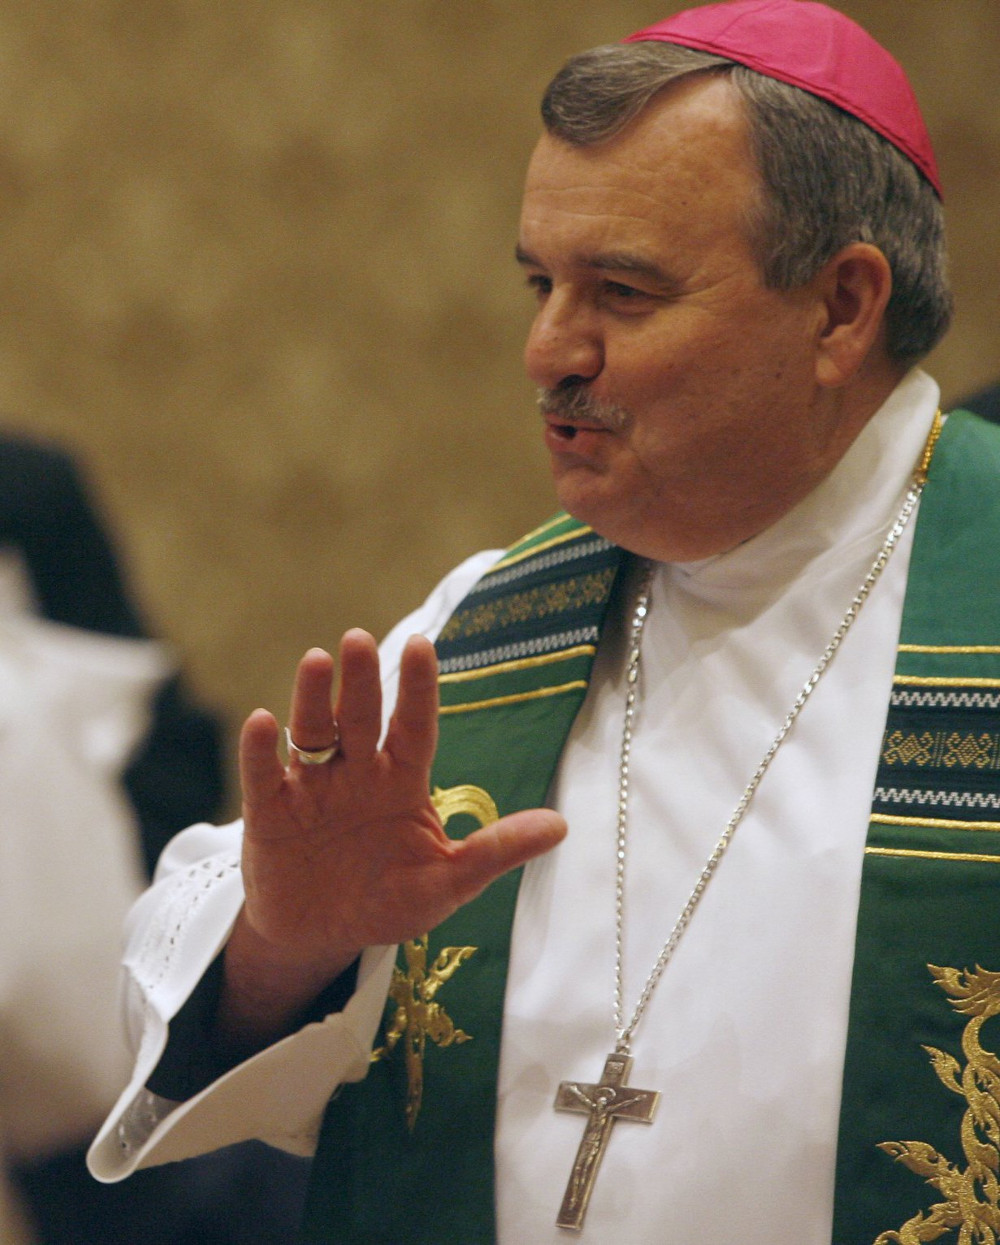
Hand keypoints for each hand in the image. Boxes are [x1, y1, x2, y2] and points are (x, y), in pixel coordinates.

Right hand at [219, 629, 565, 1047]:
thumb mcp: (448, 882)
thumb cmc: (389, 900)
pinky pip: (263, 778)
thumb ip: (496, 851)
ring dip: (312, 699)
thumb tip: (560, 826)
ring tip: (316, 661)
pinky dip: (260, 752)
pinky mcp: (269, 814)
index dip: (418, 688)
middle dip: (361, 681)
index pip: (415, 726)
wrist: (322, 937)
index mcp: (402, 781)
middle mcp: (357, 773)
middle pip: (360, 719)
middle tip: (358, 640)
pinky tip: (263, 723)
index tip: (422, 644)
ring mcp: (311, 790)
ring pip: (312, 734)